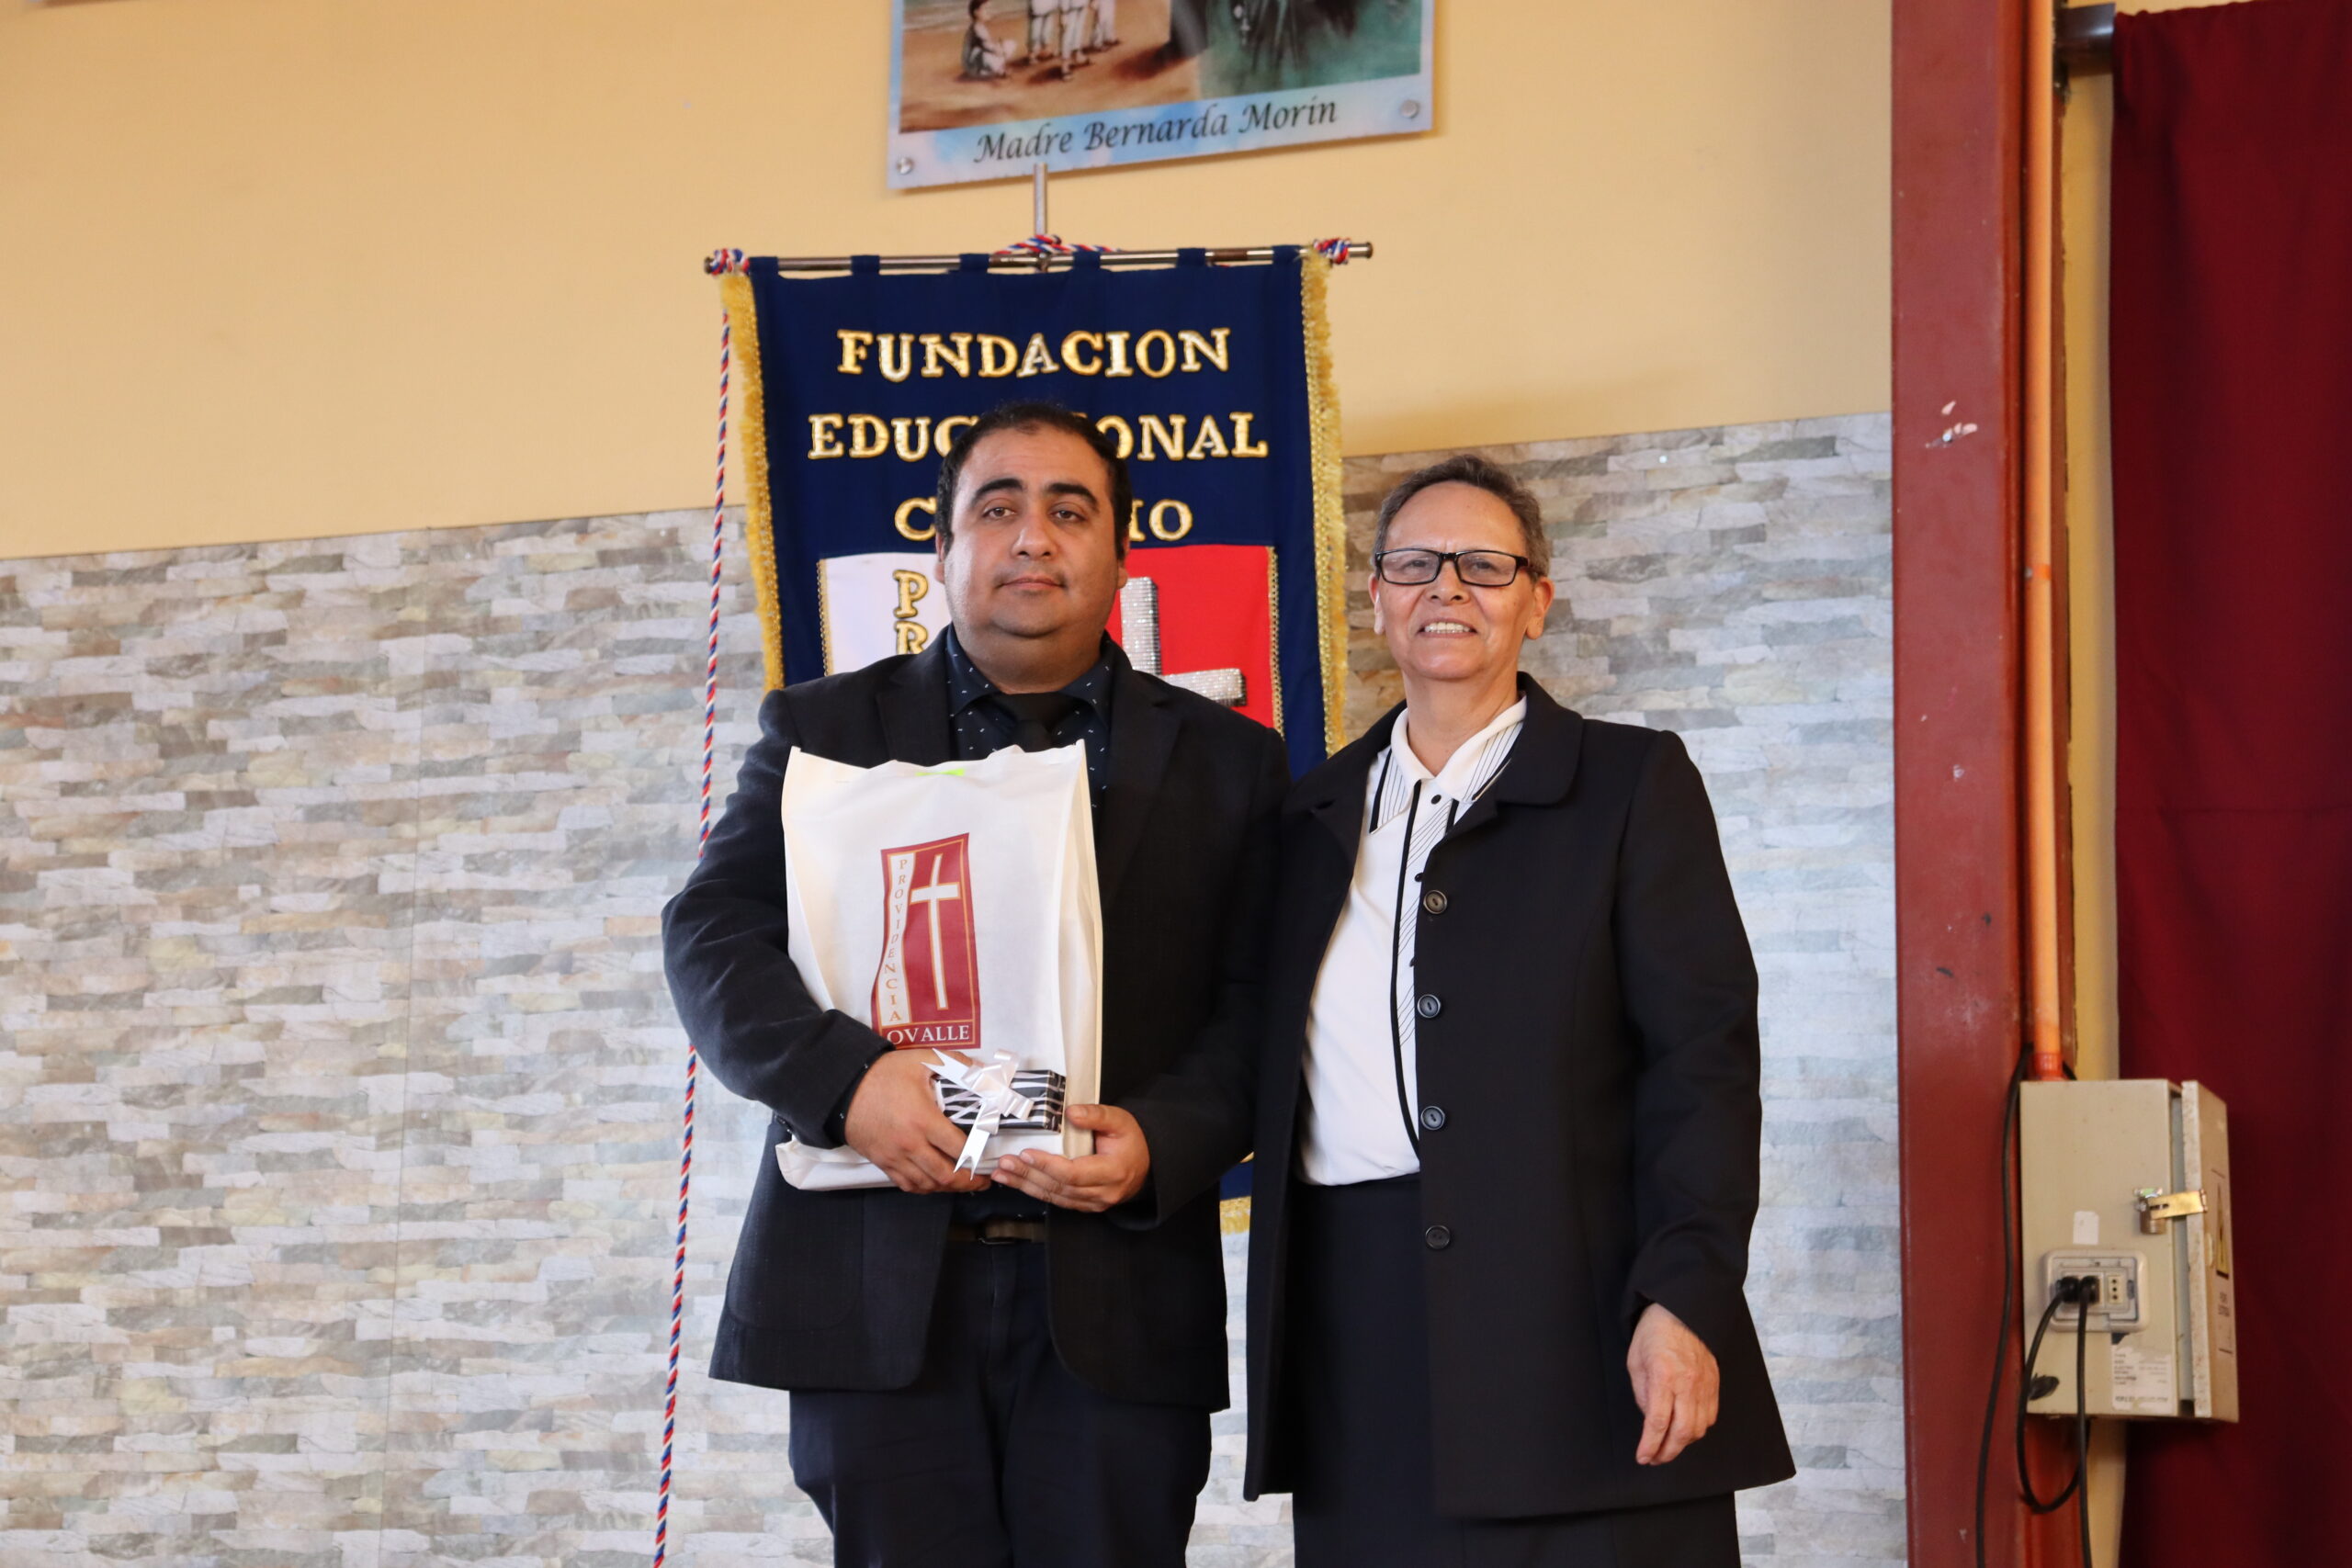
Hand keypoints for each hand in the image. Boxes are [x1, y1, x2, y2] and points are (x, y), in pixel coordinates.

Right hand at [841, 1051, 991, 1195]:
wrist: (844, 1088)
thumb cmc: (883, 1075)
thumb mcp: (921, 1060)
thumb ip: (956, 1064)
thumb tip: (982, 1071)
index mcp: (923, 1120)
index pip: (959, 1149)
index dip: (977, 1156)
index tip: (987, 1156)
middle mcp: (910, 1144)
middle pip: (946, 1175)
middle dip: (969, 1182)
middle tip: (982, 1180)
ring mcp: (895, 1157)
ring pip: (928, 1185)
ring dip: (948, 1187)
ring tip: (963, 1183)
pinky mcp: (883, 1162)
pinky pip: (907, 1185)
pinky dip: (925, 1188)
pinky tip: (935, 1182)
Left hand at [989, 1103, 1150, 1212]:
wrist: (1144, 1166)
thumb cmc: (1131, 1142)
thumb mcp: (1120, 1121)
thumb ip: (1096, 1115)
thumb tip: (1070, 1112)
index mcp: (1113, 1171)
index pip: (1074, 1173)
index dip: (1048, 1165)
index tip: (1026, 1153)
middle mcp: (1102, 1193)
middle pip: (1059, 1187)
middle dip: (1028, 1176)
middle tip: (1005, 1163)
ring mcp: (1092, 1203)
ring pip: (1054, 1197)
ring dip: (1025, 1185)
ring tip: (1003, 1173)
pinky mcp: (1083, 1205)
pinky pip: (1056, 1200)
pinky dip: (1034, 1190)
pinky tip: (1017, 1182)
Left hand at [1628, 1301, 1719, 1465]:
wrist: (1683, 1311)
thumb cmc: (1655, 1333)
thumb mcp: (1635, 1360)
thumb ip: (1642, 1393)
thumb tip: (1650, 1420)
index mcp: (1664, 1376)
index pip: (1657, 1422)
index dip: (1650, 1445)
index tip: (1643, 1457)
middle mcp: (1687, 1384)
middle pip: (1683, 1432)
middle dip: (1668, 1452)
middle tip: (1655, 1459)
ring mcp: (1704, 1386)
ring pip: (1699, 1429)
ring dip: (1683, 1443)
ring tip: (1668, 1447)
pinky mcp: (1714, 1385)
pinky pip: (1710, 1417)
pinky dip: (1698, 1430)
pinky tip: (1686, 1430)